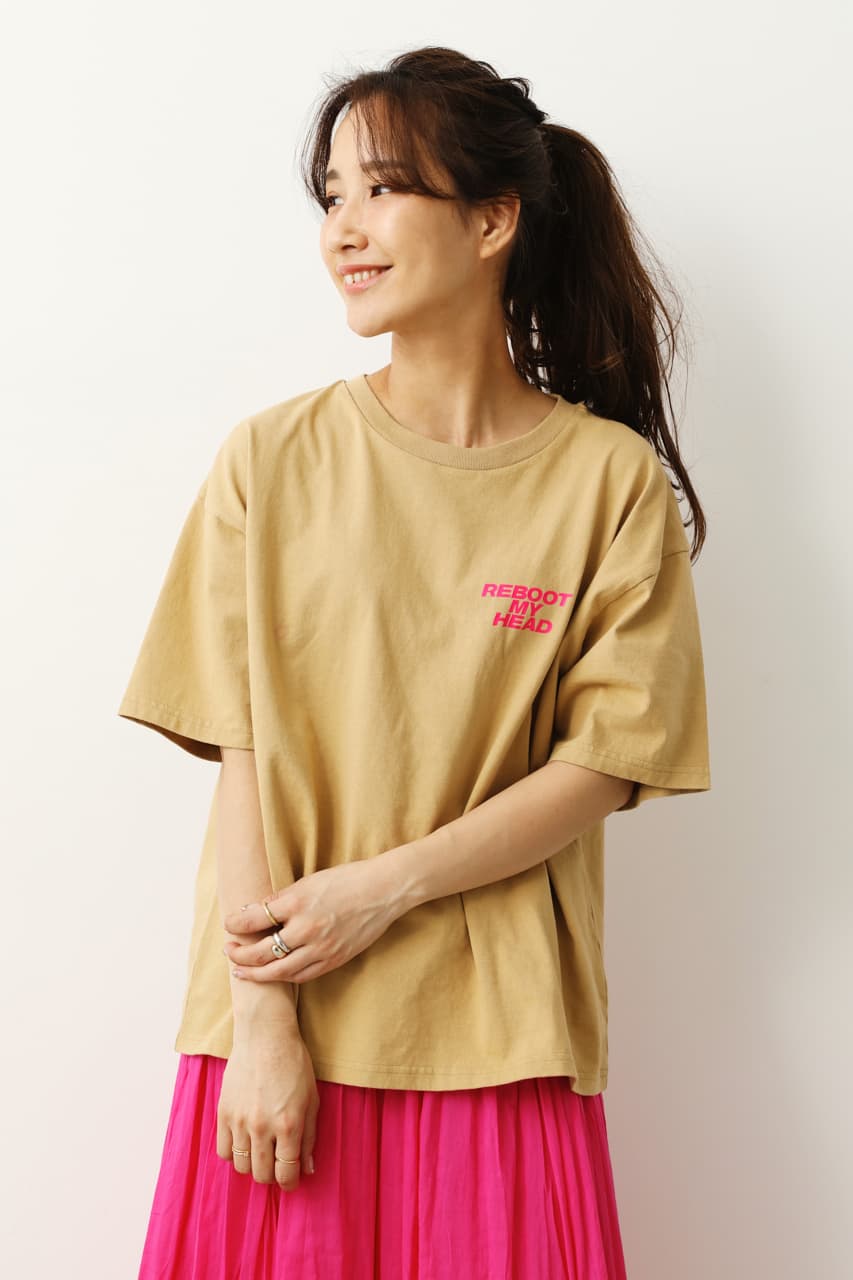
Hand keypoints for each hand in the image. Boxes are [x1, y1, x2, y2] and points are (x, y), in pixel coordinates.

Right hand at [216, 1029, 319, 1189]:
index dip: (290, 1182)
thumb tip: (307, 1168)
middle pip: (262, 1175)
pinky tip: (244, 1142)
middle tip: (277, 1164)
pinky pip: (223, 1151)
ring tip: (261, 1152)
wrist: (265, 1036)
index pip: (286, 1173)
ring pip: (241, 1167)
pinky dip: (234, 1153)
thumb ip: (310, 1137)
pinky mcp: (223, 1113)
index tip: (291, 1179)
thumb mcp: (312, 1099)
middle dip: (272, 1176)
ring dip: (253, 1165)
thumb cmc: (294, 1064)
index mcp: (288, 1125)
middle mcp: (262, 1127)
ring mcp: (240, 1121)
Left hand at [223, 858, 404, 984]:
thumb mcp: (310, 881)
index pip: (254, 918)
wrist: (384, 890)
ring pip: (279, 971)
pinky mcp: (334, 959)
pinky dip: (284, 976)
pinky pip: (302, 976)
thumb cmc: (347, 879)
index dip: (236, 923)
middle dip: (240, 954)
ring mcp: (321, 948)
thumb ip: (283, 899)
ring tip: (242, 970)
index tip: (229, 924)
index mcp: (297, 902)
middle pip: (261, 951)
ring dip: (256, 972)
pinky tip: (274, 973)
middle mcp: (306, 928)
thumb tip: (255, 911)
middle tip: (229, 951)